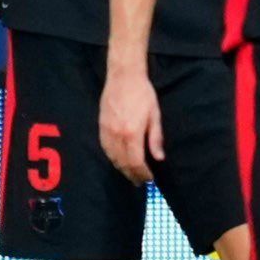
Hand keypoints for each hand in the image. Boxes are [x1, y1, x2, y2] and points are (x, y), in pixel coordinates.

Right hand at [100, 63, 163, 183]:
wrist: (123, 78)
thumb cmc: (143, 95)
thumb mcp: (155, 115)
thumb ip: (155, 138)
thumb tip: (159, 158)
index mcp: (132, 133)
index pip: (136, 161)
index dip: (142, 173)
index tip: (149, 179)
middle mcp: (117, 135)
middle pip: (123, 163)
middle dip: (132, 174)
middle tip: (140, 181)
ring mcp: (106, 131)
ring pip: (112, 157)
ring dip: (121, 168)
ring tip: (131, 174)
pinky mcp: (100, 127)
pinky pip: (105, 148)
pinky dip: (112, 158)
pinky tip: (118, 161)